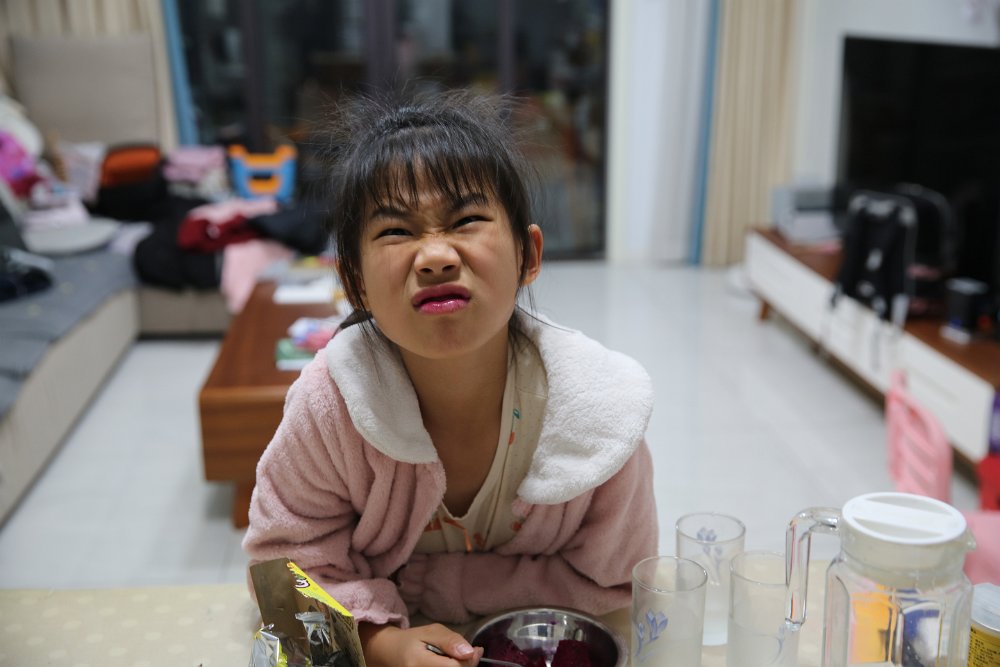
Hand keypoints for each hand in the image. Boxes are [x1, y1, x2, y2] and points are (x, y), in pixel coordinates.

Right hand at [359, 622, 483, 666]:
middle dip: (465, 665)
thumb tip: (470, 652)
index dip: (469, 660)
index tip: (474, 650)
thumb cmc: (410, 641)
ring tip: (454, 658)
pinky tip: (449, 664)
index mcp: (418, 663)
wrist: (389, 654)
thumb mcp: (429, 631)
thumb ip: (450, 641)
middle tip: (466, 653)